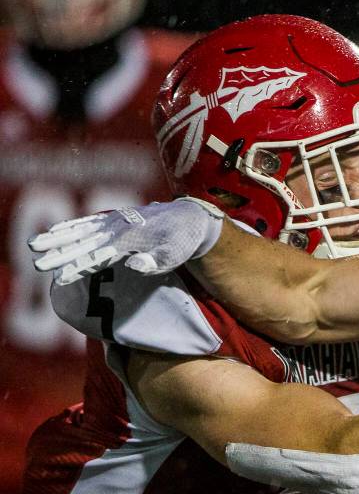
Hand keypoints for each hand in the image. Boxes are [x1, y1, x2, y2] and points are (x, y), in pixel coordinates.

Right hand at [29, 197, 224, 284]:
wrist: (190, 216)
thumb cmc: (183, 242)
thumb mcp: (175, 255)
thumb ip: (155, 263)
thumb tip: (132, 265)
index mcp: (130, 240)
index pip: (99, 257)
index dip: (79, 267)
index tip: (60, 276)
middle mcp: (118, 229)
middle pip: (83, 243)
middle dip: (59, 254)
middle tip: (37, 264)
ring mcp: (115, 221)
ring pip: (80, 230)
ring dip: (56, 238)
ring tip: (34, 245)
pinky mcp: (116, 218)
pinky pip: (88, 222)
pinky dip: (70, 226)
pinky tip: (53, 230)